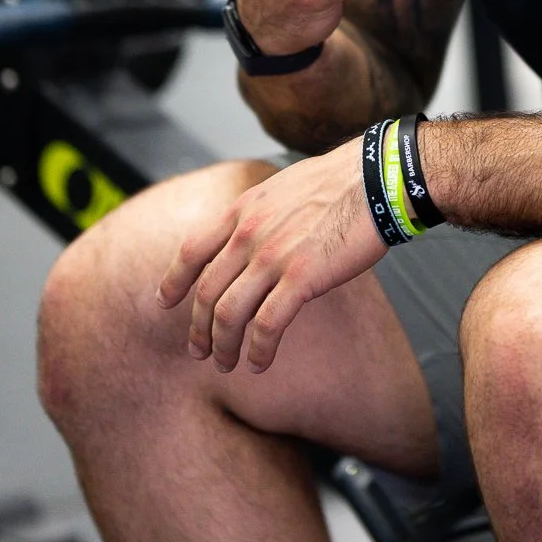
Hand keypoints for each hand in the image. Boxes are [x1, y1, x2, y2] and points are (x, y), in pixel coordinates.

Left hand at [156, 141, 384, 371]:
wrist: (377, 179)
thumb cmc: (342, 183)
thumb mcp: (284, 188)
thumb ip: (261, 214)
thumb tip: (254, 239)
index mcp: (243, 210)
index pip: (192, 250)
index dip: (174, 281)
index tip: (165, 302)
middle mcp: (249, 234)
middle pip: (206, 291)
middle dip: (198, 328)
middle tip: (198, 350)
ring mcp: (273, 257)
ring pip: (229, 314)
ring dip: (223, 345)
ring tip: (227, 363)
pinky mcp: (301, 278)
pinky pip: (267, 325)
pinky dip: (259, 349)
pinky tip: (260, 362)